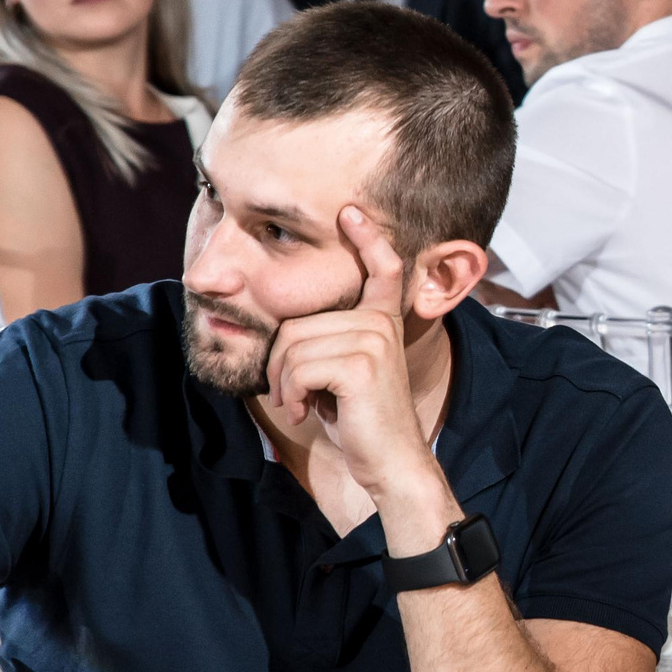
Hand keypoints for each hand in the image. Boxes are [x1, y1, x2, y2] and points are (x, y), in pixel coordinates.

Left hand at [263, 205, 440, 505]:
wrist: (390, 461)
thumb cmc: (360, 420)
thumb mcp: (341, 371)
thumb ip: (326, 341)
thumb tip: (282, 332)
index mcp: (382, 321)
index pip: (383, 270)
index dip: (368, 238)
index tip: (352, 210)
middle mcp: (381, 323)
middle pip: (296, 324)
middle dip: (281, 365)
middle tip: (294, 396)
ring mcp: (374, 339)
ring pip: (293, 346)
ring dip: (284, 384)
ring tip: (302, 406)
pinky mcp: (362, 362)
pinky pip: (299, 367)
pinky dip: (292, 396)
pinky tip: (308, 413)